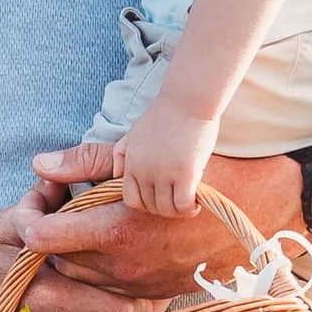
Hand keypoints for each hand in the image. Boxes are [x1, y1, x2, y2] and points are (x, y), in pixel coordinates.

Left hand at [17, 147, 302, 301]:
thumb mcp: (146, 158)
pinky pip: (112, 289)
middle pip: (58, 260)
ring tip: (88, 223)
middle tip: (60, 208)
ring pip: (83, 278)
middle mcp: (125, 266)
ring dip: (77, 254)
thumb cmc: (206, 172)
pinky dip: (104, 268)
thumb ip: (85, 161)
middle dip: (51, 237)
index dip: (31, 218)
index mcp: (117, 231)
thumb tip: (38, 164)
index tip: (38, 202)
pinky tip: (116, 242)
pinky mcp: (158, 295)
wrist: (268, 210)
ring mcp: (142, 285)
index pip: (41, 238)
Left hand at [114, 90, 219, 216]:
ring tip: (189, 203)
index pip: (131, 200)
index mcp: (131, 164)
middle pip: (151, 207)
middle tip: (178, 200)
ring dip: (179, 211)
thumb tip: (116, 176)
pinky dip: (190, 208)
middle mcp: (144, 171)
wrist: (187, 100)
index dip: (146, 205)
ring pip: (167, 209)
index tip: (160, 198)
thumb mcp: (133, 133)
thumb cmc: (164, 114)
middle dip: (164, 208)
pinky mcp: (185, 173)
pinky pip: (183, 204)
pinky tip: (196, 202)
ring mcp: (163, 173)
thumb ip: (121, 155)